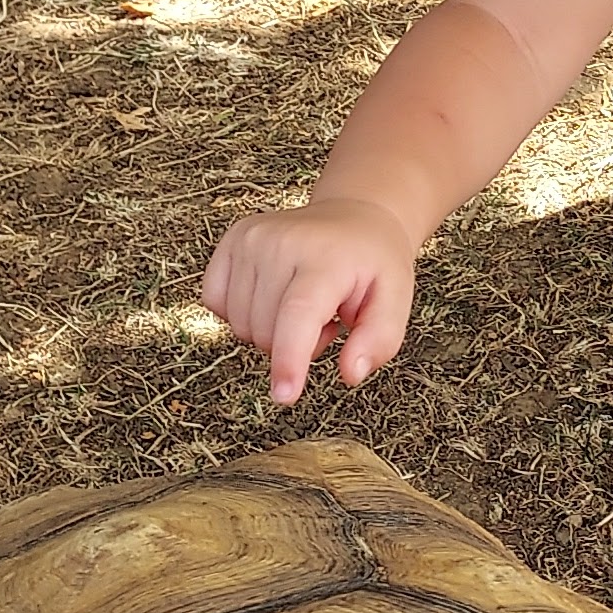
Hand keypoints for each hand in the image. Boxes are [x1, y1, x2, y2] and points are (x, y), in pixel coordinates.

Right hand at [199, 199, 415, 403]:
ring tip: (305, 304)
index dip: (289, 359)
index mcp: (326, 257)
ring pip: (241, 325)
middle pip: (266, 332)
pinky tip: (273, 296)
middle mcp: (281, 242)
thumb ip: (379, 340)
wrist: (354, 217)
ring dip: (271, 331)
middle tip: (327, 318)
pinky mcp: (231, 240)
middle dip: (295, 345)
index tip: (285, 395)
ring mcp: (250, 238)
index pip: (298, 314)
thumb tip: (350, 373)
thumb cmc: (373, 263)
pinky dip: (242, 314)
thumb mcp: (396, 300)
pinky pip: (216, 304)